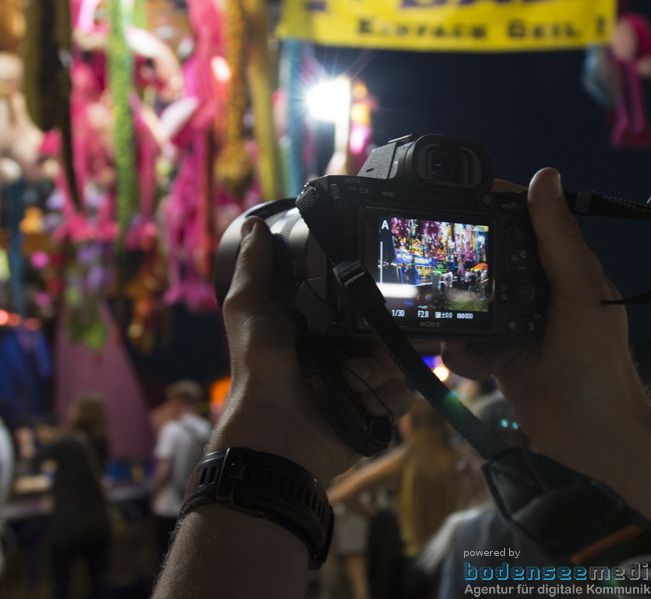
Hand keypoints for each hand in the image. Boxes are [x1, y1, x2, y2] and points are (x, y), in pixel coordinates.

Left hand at [214, 217, 412, 483]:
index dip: (371, 294)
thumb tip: (253, 224)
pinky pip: (401, 393)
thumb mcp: (249, 306)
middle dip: (381, 333)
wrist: (275, 427)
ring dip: (378, 368)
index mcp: (321, 325)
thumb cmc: (259, 364)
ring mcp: (363, 381)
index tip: (379, 287)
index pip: (359, 301)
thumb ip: (254, 265)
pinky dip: (384, 395)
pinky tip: (362, 397)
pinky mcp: (375, 410)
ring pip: (399, 361)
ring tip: (353, 374)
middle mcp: (345, 350)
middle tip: (366, 341)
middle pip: (386, 329)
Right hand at [443, 168, 644, 460]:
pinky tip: (477, 367)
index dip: (492, 205)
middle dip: (460, 266)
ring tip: (456, 331)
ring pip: (467, 302)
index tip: (457, 195)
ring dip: (456, 316)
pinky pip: (463, 341)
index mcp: (560, 265)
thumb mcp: (580, 290)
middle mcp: (535, 289)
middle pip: (485, 259)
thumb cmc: (597, 360)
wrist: (591, 437)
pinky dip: (462, 353)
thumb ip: (558, 237)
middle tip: (433, 266)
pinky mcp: (496, 355)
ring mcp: (514, 323)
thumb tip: (545, 176)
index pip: (522, 220)